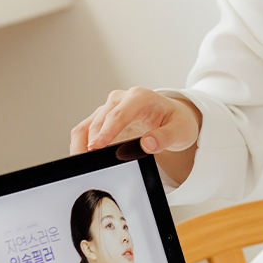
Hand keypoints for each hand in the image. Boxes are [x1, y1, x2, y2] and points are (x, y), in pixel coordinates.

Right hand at [70, 87, 201, 181]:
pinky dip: (83, 145)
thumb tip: (147, 144)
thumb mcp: (181, 130)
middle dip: (91, 143)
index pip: (119, 114)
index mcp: (140, 97)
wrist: (175, 117)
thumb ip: (166, 137)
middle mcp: (121, 99)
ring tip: (82, 165)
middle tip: (88, 166)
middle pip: (99, 121)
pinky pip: (87, 131)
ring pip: (87, 126)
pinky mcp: (104, 120)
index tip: (96, 146)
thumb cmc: (177, 121)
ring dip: (81, 145)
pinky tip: (85, 159)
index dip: (106, 131)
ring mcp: (110, 108)